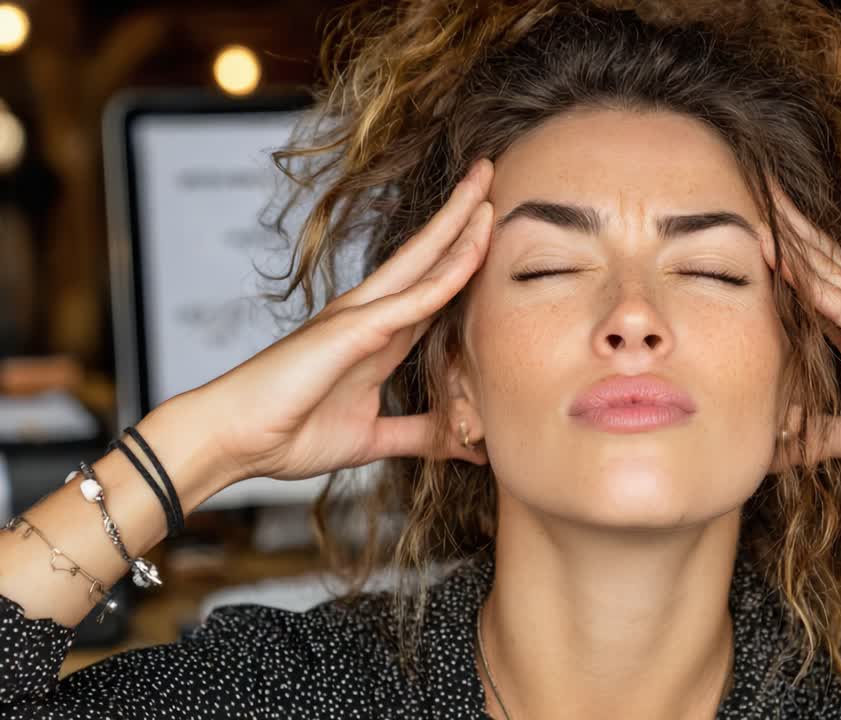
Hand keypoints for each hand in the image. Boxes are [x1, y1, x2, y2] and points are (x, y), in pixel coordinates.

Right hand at [189, 158, 493, 484]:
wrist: (234, 440)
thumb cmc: (290, 433)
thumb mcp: (374, 437)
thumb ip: (420, 434)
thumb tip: (469, 444)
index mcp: (379, 337)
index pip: (434, 288)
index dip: (465, 257)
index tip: (497, 228)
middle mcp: (371, 315)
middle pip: (429, 257)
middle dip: (464, 216)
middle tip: (495, 172)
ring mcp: (360, 317)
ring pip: (422, 262)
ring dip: (459, 224)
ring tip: (487, 184)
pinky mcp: (350, 330)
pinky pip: (410, 300)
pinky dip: (444, 277)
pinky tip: (474, 252)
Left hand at [762, 182, 840, 482]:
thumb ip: (837, 437)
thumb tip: (790, 448)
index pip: (814, 296)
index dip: (781, 269)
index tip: (747, 244)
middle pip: (820, 268)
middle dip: (785, 234)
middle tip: (748, 195)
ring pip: (830, 273)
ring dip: (794, 242)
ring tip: (761, 205)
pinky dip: (818, 285)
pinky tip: (789, 263)